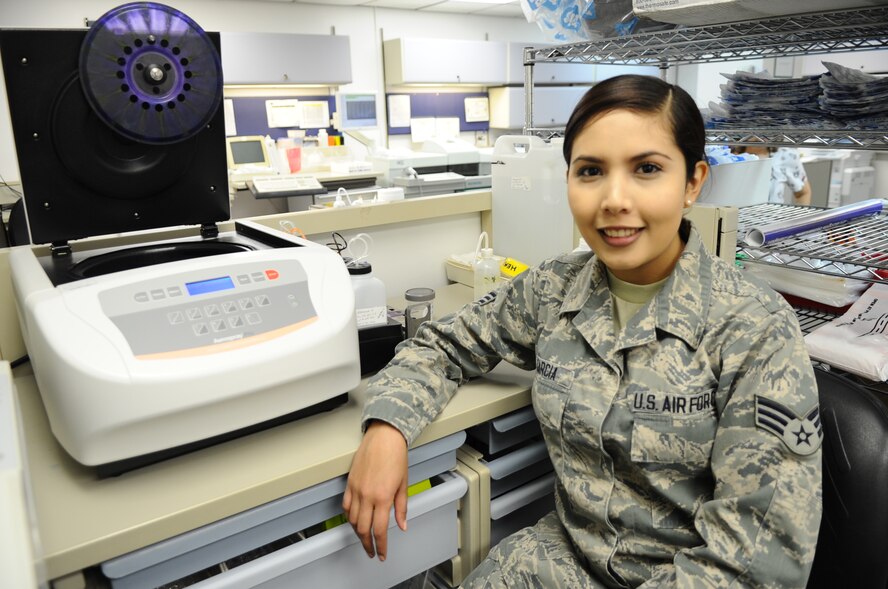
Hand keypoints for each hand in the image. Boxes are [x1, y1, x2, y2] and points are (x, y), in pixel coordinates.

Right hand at [343, 420, 408, 560]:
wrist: (384, 437)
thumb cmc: (396, 456)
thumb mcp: (404, 483)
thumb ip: (401, 507)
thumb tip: (402, 524)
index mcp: (383, 497)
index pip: (379, 530)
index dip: (380, 546)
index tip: (382, 554)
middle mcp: (367, 496)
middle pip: (363, 529)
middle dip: (367, 544)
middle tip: (372, 551)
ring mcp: (356, 489)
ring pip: (352, 519)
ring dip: (358, 532)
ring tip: (364, 538)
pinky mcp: (350, 483)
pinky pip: (346, 506)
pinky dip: (349, 516)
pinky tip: (354, 520)